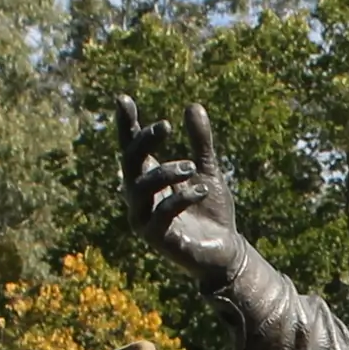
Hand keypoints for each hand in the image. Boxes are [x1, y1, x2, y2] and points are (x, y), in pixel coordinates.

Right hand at [119, 96, 244, 277]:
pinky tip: (201, 190)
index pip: (131, 148)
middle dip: (144, 141)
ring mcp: (144, 219)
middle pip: (129, 162)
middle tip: (166, 125)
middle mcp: (140, 197)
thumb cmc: (210, 211)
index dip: (125, 125)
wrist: (224, 250)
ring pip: (140, 187)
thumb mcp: (207, 170)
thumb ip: (200, 142)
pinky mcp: (156, 239)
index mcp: (149, 178)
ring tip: (192, 166)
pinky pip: (160, 214)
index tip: (123, 99)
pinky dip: (180, 199)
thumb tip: (192, 105)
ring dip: (165, 172)